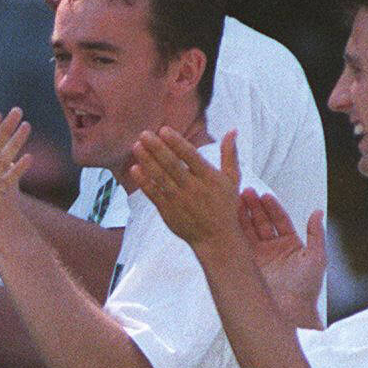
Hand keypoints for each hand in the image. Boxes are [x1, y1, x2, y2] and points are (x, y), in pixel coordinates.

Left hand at [127, 126, 242, 248]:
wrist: (216, 238)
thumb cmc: (225, 205)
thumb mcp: (232, 179)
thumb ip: (230, 154)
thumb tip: (232, 130)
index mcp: (209, 177)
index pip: (190, 156)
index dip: (176, 143)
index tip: (164, 130)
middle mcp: (193, 187)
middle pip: (171, 165)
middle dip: (156, 148)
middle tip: (144, 134)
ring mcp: (179, 200)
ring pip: (160, 177)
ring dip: (147, 161)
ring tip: (136, 146)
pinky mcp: (168, 211)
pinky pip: (153, 194)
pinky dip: (144, 182)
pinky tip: (135, 169)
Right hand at [239, 187, 326, 326]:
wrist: (289, 312)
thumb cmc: (306, 288)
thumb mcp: (317, 258)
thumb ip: (316, 234)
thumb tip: (317, 212)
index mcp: (291, 245)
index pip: (279, 221)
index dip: (272, 208)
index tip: (264, 196)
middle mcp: (273, 250)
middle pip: (262, 223)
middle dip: (254, 208)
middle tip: (245, 194)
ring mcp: (258, 258)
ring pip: (248, 232)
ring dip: (242, 216)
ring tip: (234, 202)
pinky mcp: (246, 267)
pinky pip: (239, 246)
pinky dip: (233, 233)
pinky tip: (229, 221)